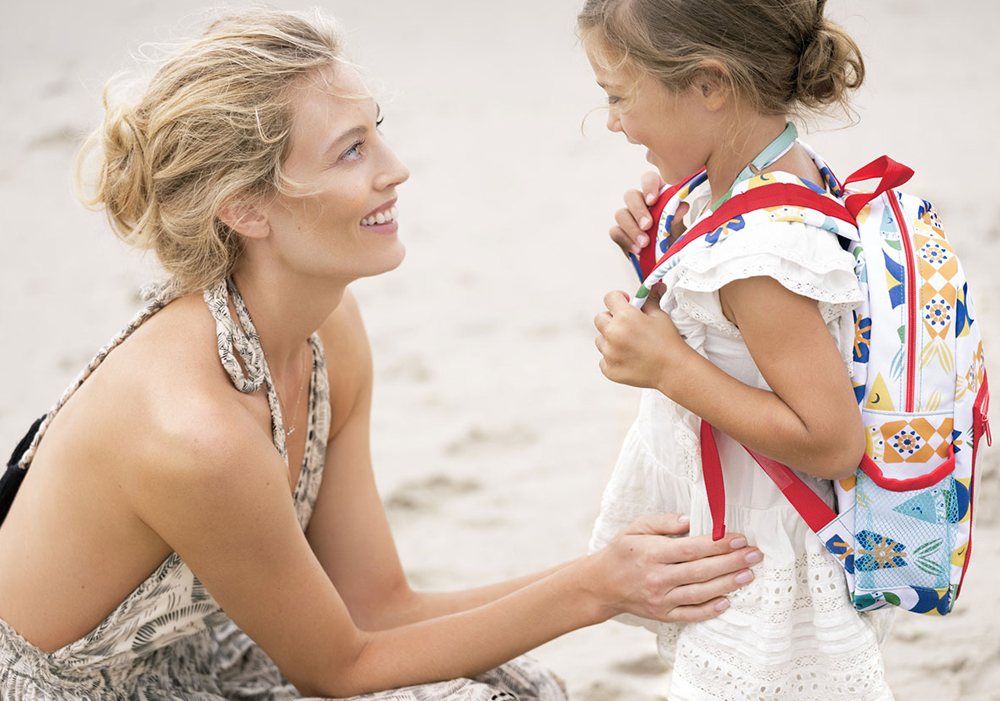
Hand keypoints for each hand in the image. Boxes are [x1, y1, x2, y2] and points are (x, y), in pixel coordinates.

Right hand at [586, 513, 760, 622]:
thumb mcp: (636, 528)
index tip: (739, 538)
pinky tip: (727, 601)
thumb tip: (691, 520)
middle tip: (755, 555)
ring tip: (749, 575)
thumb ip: (664, 522)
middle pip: (702, 571)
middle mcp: (658, 577)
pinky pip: (691, 614)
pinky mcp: (662, 614)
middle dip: (732, 562)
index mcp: (652, 553)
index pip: (692, 549)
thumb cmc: (621, 552)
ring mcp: (661, 599)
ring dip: (728, 584)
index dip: (718, 544)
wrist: (601, 584)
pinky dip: (710, 610)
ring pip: (700, 592)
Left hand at [594, 285, 686, 391]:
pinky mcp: (609, 370)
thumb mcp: (660, 316)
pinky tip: (628, 358)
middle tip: (627, 326)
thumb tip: (656, 285)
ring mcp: (609, 354)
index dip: (618, 298)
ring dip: (610, 340)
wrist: (674, 370)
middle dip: (611, 319)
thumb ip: (651, 299)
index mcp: (625, 317)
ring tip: (630, 345)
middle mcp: (613, 334)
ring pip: (600, 340)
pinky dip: (612, 358)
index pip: (609, 298)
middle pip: (600, 318)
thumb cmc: (668, 342)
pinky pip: (603, 359)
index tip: (625, 303)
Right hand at [610, 171, 688, 255]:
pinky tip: (638, 250)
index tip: (653, 201)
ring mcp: (628, 217)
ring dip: (632, 228)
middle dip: (638, 210)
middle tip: (648, 226)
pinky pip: (615, 232)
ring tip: (645, 243)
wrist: (667, 256)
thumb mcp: (679, 227)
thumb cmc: (673, 236)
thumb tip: (681, 206)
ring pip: (620, 214)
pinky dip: (626, 241)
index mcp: (656, 194)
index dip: (648, 186)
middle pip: (630, 195)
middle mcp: (640, 202)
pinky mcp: (620, 232)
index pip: (648, 179)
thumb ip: (677, 216)